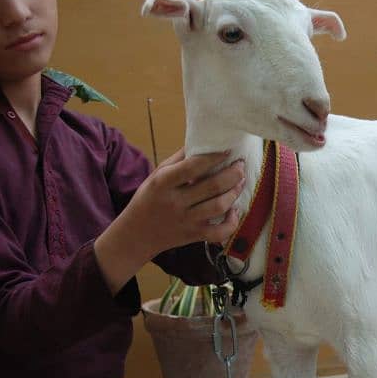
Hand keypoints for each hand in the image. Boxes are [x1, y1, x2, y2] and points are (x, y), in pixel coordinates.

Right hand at [95, 148, 244, 294]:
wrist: (135, 235)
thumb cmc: (149, 199)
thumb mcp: (156, 176)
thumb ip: (178, 160)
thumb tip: (202, 142)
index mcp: (163, 182)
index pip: (192, 167)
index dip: (214, 157)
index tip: (228, 150)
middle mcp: (174, 201)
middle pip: (212, 186)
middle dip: (233, 174)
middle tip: (241, 165)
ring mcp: (185, 220)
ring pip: (219, 206)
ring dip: (235, 193)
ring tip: (241, 182)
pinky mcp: (193, 235)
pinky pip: (219, 232)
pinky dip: (232, 222)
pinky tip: (234, 211)